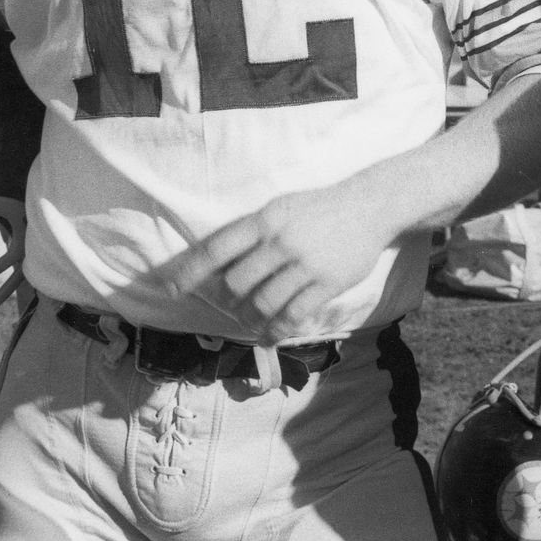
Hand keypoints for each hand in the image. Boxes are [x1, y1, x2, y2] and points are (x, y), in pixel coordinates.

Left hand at [170, 183, 397, 343]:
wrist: (371, 206)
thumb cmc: (318, 208)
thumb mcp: (281, 207)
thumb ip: (252, 232)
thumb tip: (216, 263)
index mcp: (265, 219)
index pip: (216, 248)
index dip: (189, 271)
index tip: (169, 289)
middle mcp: (281, 241)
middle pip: (235, 284)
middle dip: (226, 301)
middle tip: (228, 306)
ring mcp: (305, 264)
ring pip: (262, 304)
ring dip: (249, 319)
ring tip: (249, 320)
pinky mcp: (327, 283)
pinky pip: (293, 315)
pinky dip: (276, 330)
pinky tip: (270, 334)